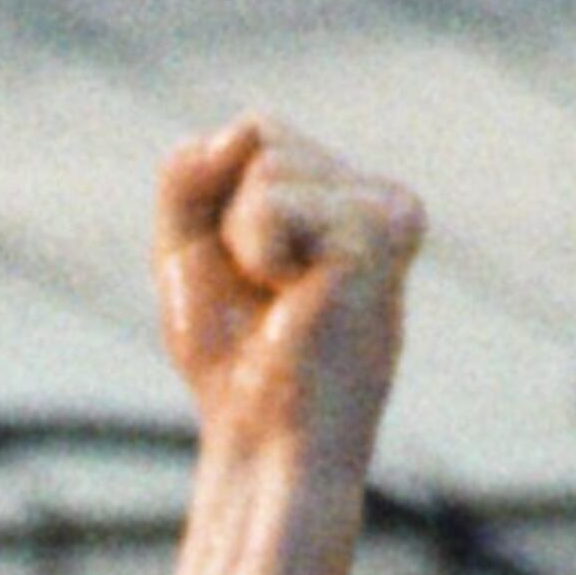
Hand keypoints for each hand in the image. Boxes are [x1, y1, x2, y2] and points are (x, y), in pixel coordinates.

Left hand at [155, 116, 421, 470]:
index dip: (218, 203)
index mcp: (346, 198)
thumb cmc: (234, 362)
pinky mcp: (376, 234)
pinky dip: (255, 251)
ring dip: (240, 241)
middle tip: (261, 296)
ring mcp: (386, 210)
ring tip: (281, 301)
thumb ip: (190, 176)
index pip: (257, 133)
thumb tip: (237, 132)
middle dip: (227, 219)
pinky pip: (272, 200)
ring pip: (266, 161)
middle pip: (261, 135)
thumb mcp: (189, 252)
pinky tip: (295, 301)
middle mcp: (378, 196)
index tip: (245, 278)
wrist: (262, 442)